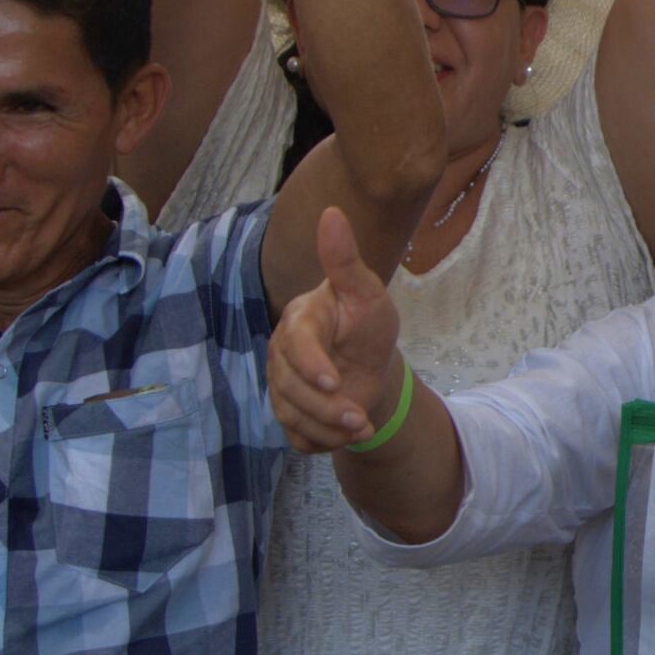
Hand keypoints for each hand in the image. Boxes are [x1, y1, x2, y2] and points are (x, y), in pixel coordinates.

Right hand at [265, 206, 406, 449]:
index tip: (333, 381)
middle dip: (327, 407)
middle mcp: (281, 355)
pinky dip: (323, 442)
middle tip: (360, 416)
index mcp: (299, 321)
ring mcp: (281, 386)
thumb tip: (331, 212)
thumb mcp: (367, 292)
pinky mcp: (289, 415)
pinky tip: (347, 433)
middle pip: (290, 388)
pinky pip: (297, 438)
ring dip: (328, 428)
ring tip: (362, 424)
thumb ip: (345, 260)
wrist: (372, 365)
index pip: (294, 345)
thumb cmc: (367, 324)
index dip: (310, 365)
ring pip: (291, 416)